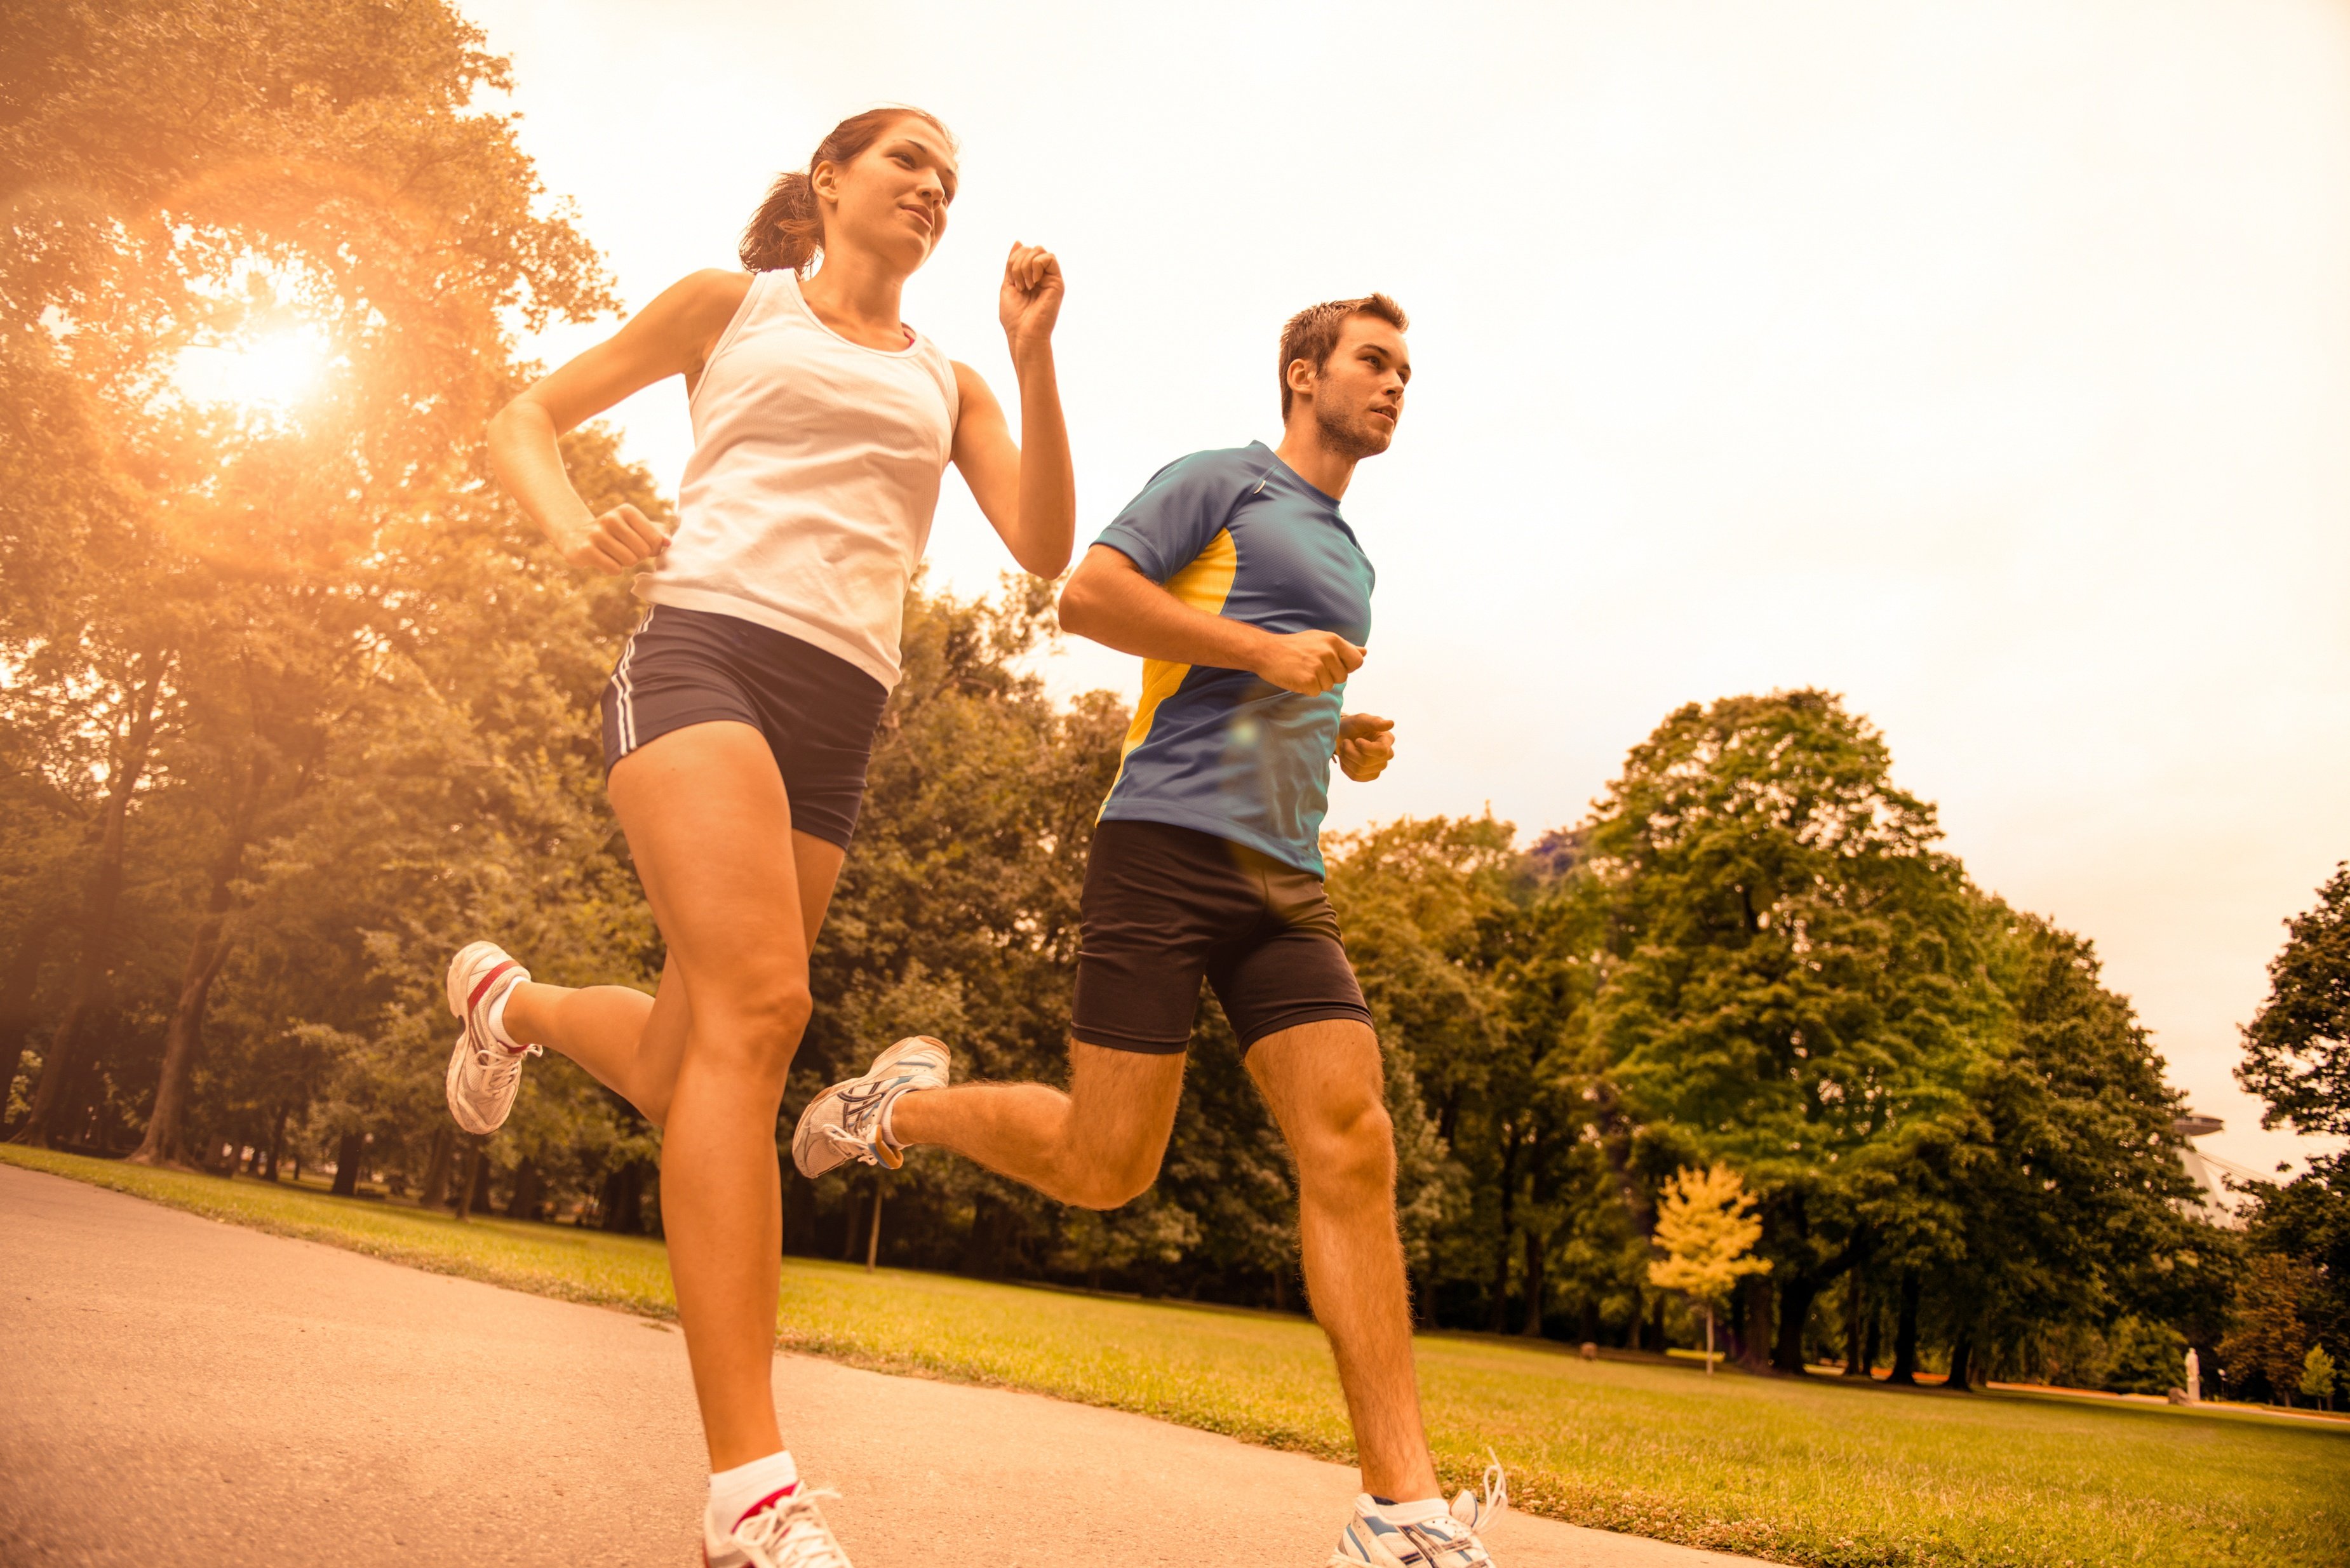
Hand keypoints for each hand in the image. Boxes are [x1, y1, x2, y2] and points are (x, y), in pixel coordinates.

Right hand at [561, 503, 669, 574]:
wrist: (575, 537)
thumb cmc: (614, 534)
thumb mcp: (634, 528)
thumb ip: (657, 533)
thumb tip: (668, 542)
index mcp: (627, 511)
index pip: (655, 539)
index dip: (652, 549)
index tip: (641, 546)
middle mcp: (611, 518)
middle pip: (643, 552)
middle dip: (637, 557)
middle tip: (624, 551)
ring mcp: (596, 533)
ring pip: (629, 561)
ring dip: (624, 563)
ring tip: (613, 554)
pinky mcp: (585, 549)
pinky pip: (614, 569)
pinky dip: (613, 569)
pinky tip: (603, 559)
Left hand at [998, 242, 1062, 356]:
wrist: (1024, 335)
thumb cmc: (1015, 317)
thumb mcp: (1007, 284)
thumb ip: (1012, 264)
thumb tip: (1018, 241)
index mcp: (1029, 277)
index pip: (1022, 252)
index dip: (1013, 261)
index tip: (1012, 282)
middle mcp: (1042, 276)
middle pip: (1030, 248)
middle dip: (1018, 262)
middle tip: (1019, 284)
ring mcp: (1050, 279)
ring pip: (1039, 250)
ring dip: (1026, 265)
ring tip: (1025, 285)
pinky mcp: (1058, 283)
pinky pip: (1049, 258)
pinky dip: (1036, 265)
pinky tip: (1033, 282)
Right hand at [1252, 630, 1363, 695]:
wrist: (1267, 651)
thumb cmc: (1295, 646)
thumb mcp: (1320, 640)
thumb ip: (1344, 648)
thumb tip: (1364, 652)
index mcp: (1334, 640)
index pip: (1357, 661)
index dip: (1347, 667)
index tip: (1332, 665)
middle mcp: (1328, 652)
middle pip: (1342, 677)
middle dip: (1329, 676)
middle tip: (1311, 667)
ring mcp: (1318, 666)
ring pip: (1329, 686)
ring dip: (1317, 683)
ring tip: (1303, 671)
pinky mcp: (1308, 680)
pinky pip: (1316, 692)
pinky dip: (1306, 689)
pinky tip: (1297, 678)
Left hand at [1337, 713, 1395, 781]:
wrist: (1343, 735)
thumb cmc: (1353, 725)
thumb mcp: (1361, 720)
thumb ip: (1374, 722)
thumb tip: (1391, 724)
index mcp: (1387, 739)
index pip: (1381, 750)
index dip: (1365, 748)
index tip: (1357, 740)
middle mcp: (1387, 755)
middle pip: (1366, 762)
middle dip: (1350, 752)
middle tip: (1345, 742)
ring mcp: (1379, 767)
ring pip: (1359, 770)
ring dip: (1346, 758)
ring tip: (1344, 749)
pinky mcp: (1370, 775)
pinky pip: (1355, 777)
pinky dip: (1345, 767)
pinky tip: (1345, 758)